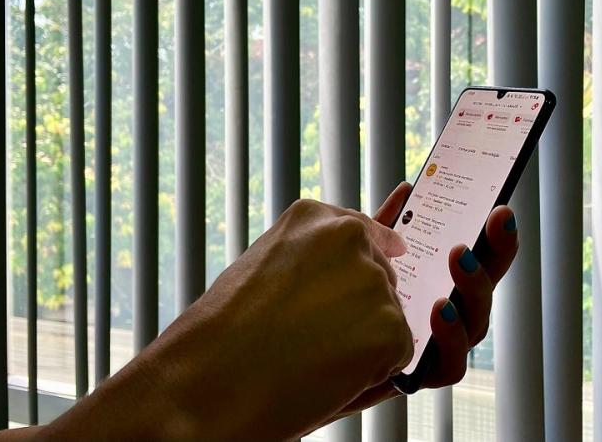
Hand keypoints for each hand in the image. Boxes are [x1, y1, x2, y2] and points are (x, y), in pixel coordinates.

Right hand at [43, 199, 412, 440]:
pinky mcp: (389, 327)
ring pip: (388, 319)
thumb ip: (319, 259)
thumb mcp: (269, 270)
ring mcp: (373, 281)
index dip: (372, 256)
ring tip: (309, 356)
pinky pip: (396, 355)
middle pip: (381, 279)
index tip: (384, 259)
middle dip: (361, 310)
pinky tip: (326, 373)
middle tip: (312, 337)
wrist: (206, 382)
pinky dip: (372, 372)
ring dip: (363, 342)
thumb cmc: (225, 334)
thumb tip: (387, 252)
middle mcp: (350, 237)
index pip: (366, 233)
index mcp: (314, 217)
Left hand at [330, 182, 518, 417]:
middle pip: (483, 288)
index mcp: (435, 285)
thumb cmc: (332, 303)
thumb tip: (407, 191)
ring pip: (475, 325)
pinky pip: (449, 365)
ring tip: (460, 257)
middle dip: (496, 252)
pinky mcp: (417, 374)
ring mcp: (434, 347)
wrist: (292, 359)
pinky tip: (437, 308)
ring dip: (474, 288)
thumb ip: (384, 229)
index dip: (495, 237)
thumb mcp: (359, 258)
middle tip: (493, 221)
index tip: (500, 210)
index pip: (478, 261)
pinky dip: (451, 337)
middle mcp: (443, 316)